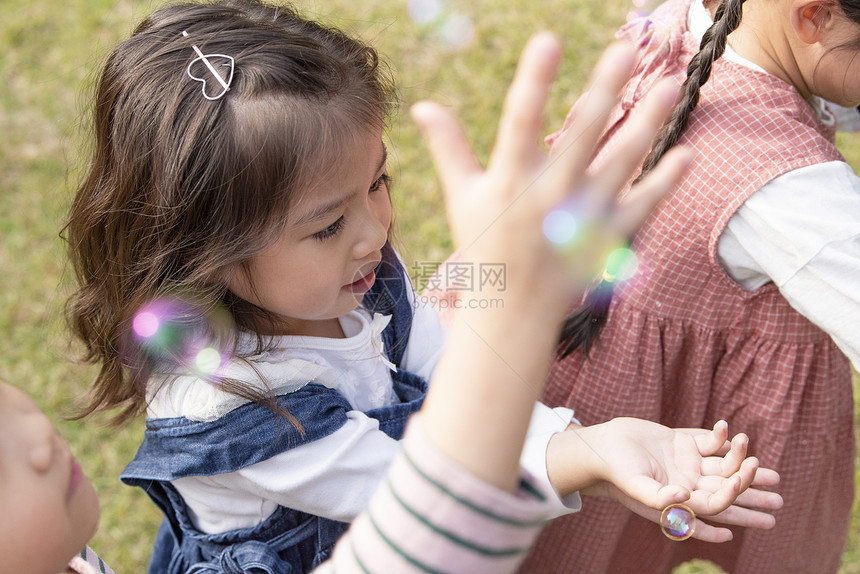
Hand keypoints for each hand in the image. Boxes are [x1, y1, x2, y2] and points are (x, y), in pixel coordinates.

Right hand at [412, 34, 692, 490]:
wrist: (513, 311)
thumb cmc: (485, 246)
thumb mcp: (463, 197)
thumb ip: (448, 147)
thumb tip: (422, 106)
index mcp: (510, 181)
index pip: (520, 122)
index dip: (534, 81)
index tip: (548, 40)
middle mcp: (548, 195)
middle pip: (581, 134)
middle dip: (605, 90)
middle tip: (627, 49)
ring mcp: (582, 217)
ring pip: (621, 161)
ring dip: (648, 123)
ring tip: (673, 84)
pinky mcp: (608, 237)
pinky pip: (642, 205)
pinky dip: (666, 182)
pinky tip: (688, 153)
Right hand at [551, 419, 782, 542]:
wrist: (601, 444)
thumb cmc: (615, 468)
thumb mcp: (635, 485)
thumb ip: (658, 498)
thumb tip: (684, 499)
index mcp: (679, 500)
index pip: (715, 505)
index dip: (735, 499)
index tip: (743, 482)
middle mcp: (687, 484)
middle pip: (726, 490)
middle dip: (752, 495)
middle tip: (778, 497)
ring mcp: (685, 463)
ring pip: (724, 466)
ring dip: (744, 464)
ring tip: (770, 469)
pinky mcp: (681, 444)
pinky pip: (709, 443)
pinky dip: (722, 439)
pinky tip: (730, 432)